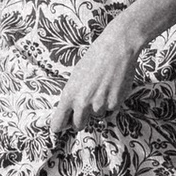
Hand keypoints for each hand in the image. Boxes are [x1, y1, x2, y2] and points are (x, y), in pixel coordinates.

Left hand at [51, 16, 146, 132]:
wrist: (117, 48)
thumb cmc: (94, 58)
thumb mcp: (76, 76)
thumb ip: (73, 96)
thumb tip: (71, 112)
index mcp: (69, 95)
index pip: (58, 123)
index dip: (60, 126)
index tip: (62, 127)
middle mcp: (82, 103)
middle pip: (78, 126)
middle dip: (82, 119)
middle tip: (87, 105)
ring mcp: (99, 105)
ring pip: (97, 116)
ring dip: (99, 107)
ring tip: (103, 87)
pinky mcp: (114, 104)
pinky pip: (111, 110)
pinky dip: (112, 102)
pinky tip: (113, 86)